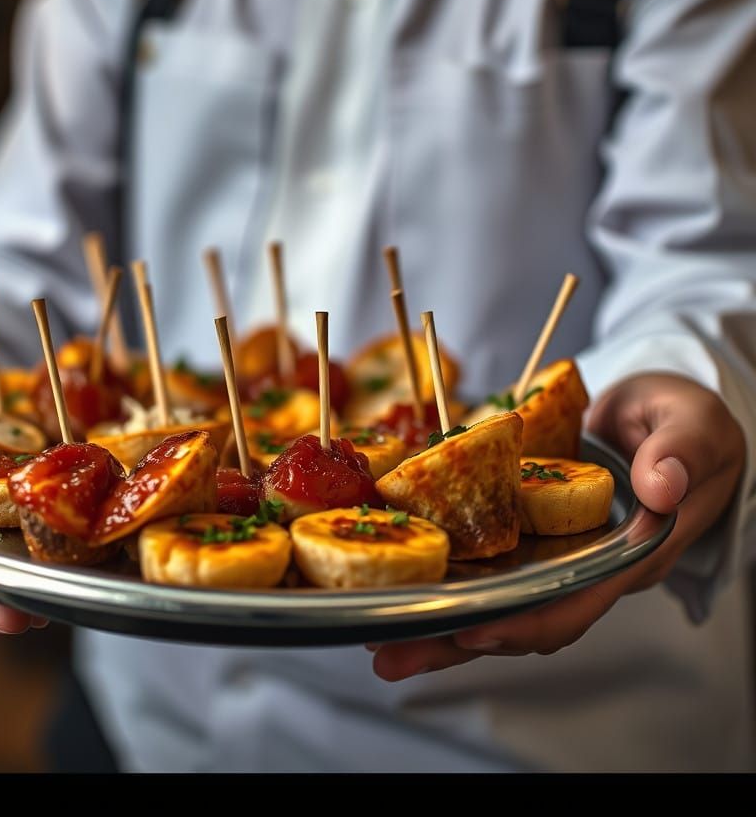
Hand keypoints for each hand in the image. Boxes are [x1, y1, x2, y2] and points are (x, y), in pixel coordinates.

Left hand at [370, 372, 745, 679]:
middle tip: (392, 654)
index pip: (578, 601)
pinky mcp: (527, 535)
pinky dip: (441, 579)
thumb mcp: (693, 427)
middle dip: (457, 640)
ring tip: (378, 639)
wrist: (661, 419)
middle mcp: (587, 567)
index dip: (525, 622)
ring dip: (438, 623)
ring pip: (495, 601)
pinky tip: (396, 585)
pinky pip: (483, 566)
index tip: (472, 629)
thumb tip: (660, 486)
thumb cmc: (682, 425)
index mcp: (633, 554)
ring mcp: (554, 555)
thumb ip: (681, 453)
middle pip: (521, 618)